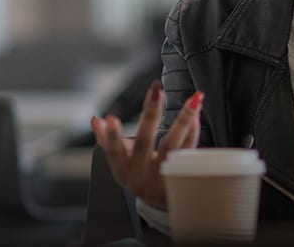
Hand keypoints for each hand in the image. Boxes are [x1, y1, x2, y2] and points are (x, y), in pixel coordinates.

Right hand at [91, 79, 203, 208]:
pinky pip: (189, 151)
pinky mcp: (182, 177)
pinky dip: (193, 132)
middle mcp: (141, 176)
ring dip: (183, 119)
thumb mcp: (120, 163)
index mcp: (123, 172)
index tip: (110, 118)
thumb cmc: (139, 174)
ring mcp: (162, 178)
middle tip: (156, 91)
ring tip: (194, 98)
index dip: (111, 137)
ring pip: (173, 146)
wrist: (162, 202)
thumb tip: (96, 120)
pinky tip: (196, 115)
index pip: (114, 153)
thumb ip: (107, 141)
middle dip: (150, 115)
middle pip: (145, 143)